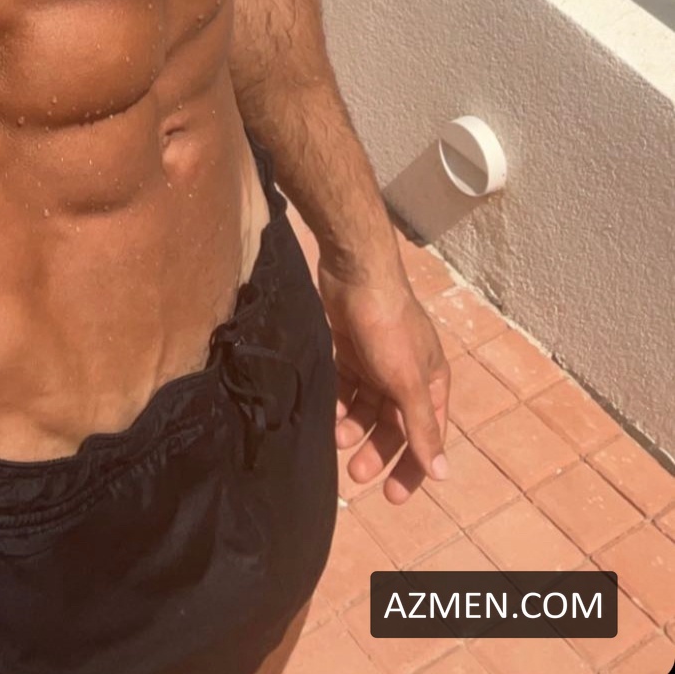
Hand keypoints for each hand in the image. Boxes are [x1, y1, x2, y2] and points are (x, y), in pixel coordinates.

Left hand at [318, 260, 450, 504]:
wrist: (355, 273)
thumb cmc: (389, 327)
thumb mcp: (408, 382)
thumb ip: (422, 428)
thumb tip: (443, 474)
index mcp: (432, 382)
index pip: (426, 436)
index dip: (412, 468)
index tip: (392, 497)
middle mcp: (407, 375)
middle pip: (394, 425)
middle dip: (376, 450)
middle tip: (355, 475)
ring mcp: (378, 362)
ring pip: (367, 408)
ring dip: (354, 428)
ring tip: (337, 440)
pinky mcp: (351, 350)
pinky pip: (346, 388)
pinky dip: (339, 404)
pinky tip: (328, 414)